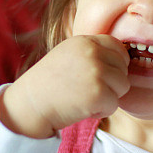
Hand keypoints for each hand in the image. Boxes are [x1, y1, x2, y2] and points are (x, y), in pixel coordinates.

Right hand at [0, 35, 130, 137]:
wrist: (29, 105)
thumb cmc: (49, 83)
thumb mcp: (69, 55)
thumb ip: (92, 52)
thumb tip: (123, 56)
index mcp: (85, 41)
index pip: (118, 47)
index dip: (117, 62)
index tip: (105, 74)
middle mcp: (92, 53)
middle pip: (123, 68)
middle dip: (112, 82)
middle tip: (89, 89)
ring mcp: (96, 73)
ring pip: (123, 86)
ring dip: (108, 97)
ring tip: (85, 98)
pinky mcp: (98, 94)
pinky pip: (114, 104)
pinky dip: (102, 111)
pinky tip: (83, 108)